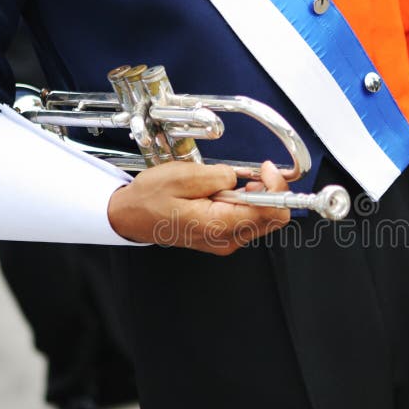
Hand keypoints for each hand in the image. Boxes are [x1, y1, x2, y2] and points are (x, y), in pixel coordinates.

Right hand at [108, 160, 289, 253]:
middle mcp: (228, 239)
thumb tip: (238, 177)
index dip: (277, 187)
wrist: (131, 217)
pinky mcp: (224, 237)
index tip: (266, 168)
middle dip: (268, 191)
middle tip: (251, 174)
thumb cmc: (150, 199)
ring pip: (263, 218)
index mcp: (220, 225)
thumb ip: (217, 176)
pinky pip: (248, 219)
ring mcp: (227, 240)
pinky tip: (226, 192)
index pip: (271, 213)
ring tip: (229, 184)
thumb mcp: (182, 177)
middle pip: (273, 218)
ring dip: (255, 196)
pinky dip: (245, 202)